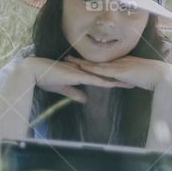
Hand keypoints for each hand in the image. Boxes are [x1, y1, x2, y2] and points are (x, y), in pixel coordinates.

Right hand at [22, 56, 136, 103]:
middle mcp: (85, 72)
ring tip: (131, 82)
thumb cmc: (46, 78)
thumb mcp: (63, 89)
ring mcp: (82, 73)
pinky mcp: (77, 76)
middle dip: (121, 78)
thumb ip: (75, 93)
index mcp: (83, 74)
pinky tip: (113, 84)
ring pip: (103, 77)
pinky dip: (103, 82)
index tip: (126, 82)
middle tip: (136, 80)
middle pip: (107, 75)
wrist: (35, 71)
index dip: (114, 80)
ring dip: (117, 80)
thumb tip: (85, 99)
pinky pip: (93, 79)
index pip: (102, 78)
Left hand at [64, 55, 171, 90]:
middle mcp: (118, 62)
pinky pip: (104, 70)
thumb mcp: (139, 77)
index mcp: (122, 63)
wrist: (162, 75)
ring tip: (70, 61)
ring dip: (83, 63)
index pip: (102, 62)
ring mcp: (119, 66)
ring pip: (97, 64)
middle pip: (96, 61)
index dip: (90, 61)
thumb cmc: (154, 77)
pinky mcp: (121, 71)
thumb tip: (126, 81)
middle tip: (67, 57)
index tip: (79, 60)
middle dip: (81, 60)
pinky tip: (84, 69)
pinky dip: (93, 69)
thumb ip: (131, 77)